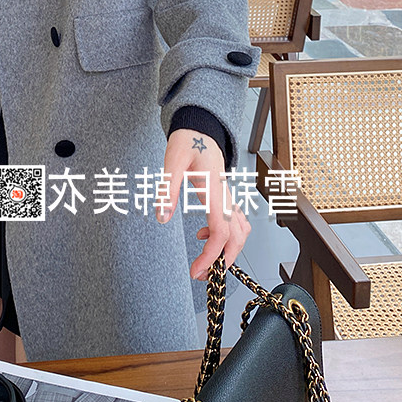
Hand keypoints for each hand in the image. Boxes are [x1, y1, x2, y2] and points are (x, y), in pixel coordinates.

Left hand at [156, 128, 250, 280]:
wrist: (200, 126)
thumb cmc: (188, 140)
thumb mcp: (173, 160)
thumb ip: (167, 188)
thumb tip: (162, 217)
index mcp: (215, 191)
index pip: (221, 232)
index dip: (212, 255)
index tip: (197, 270)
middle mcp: (226, 196)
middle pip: (237, 237)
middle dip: (223, 260)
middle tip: (202, 275)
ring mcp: (228, 197)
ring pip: (240, 231)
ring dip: (227, 250)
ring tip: (204, 262)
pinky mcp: (224, 196)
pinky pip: (234, 222)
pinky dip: (224, 236)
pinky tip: (201, 236)